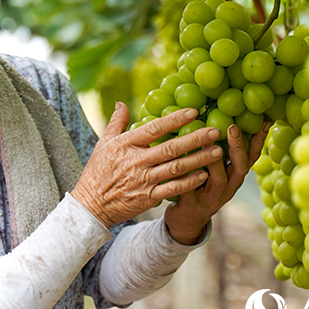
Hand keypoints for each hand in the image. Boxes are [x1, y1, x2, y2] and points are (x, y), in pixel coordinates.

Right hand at [71, 103, 225, 228]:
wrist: (90, 205)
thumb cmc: (97, 172)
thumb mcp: (103, 144)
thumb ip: (116, 123)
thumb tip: (121, 103)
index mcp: (126, 144)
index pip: (154, 128)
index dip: (175, 119)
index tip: (194, 112)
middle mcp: (136, 161)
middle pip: (171, 147)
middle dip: (195, 138)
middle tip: (215, 131)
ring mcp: (144, 180)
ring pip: (176, 167)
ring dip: (199, 159)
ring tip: (218, 151)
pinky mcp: (148, 197)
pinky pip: (173, 188)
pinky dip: (189, 182)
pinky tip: (205, 175)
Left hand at [163, 120, 270, 244]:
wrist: (188, 219)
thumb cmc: (201, 185)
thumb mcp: (216, 169)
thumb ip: (218, 149)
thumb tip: (219, 116)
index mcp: (236, 175)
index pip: (252, 155)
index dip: (259, 139)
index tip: (265, 119)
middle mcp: (230, 186)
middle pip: (240, 166)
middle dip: (237, 146)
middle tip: (232, 127)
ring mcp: (213, 197)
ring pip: (218, 179)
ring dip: (214, 161)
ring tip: (207, 143)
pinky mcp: (193, 204)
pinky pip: (191, 190)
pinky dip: (187, 177)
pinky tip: (181, 163)